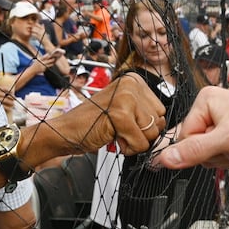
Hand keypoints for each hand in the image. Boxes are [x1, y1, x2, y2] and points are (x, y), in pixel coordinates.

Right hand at [44, 74, 163, 156]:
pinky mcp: (120, 114)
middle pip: (158, 122)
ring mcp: (126, 97)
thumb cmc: (92, 123)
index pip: (160, 111)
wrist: (65, 132)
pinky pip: (140, 143)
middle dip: (140, 133)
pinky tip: (112, 138)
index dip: (144, 125)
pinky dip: (127, 148)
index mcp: (134, 80)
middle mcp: (131, 84)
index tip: (124, 123)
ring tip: (114, 132)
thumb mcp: (123, 109)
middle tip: (118, 129)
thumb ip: (144, 111)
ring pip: (151, 133)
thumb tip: (163, 123)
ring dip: (133, 141)